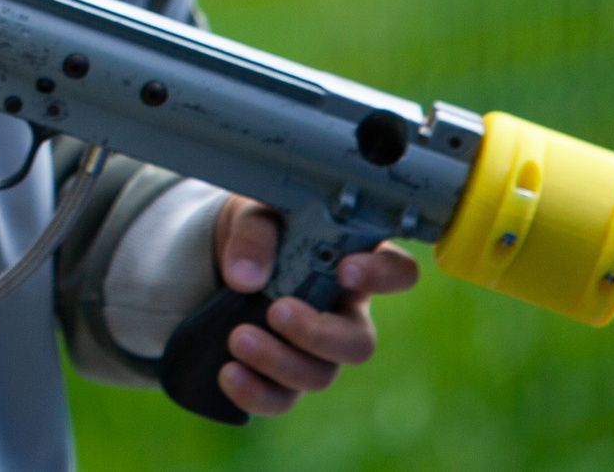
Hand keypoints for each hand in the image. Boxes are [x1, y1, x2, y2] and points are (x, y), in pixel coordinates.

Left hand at [208, 196, 419, 416]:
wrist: (218, 253)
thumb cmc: (257, 229)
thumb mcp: (254, 213)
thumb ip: (254, 235)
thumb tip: (245, 277)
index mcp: (352, 265)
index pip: (396, 271)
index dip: (382, 275)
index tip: (344, 269)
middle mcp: (342, 313)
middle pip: (358, 344)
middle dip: (319, 334)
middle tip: (277, 311)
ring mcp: (315, 351)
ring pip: (319, 375)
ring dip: (278, 361)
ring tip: (238, 338)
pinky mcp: (281, 377)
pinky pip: (280, 399)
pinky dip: (255, 392)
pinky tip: (229, 373)